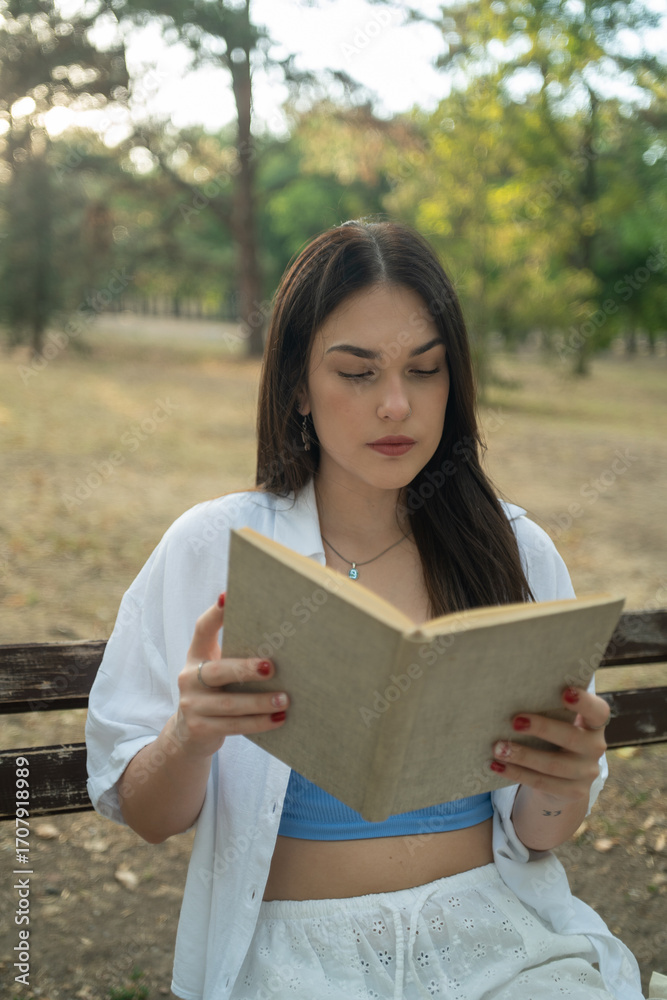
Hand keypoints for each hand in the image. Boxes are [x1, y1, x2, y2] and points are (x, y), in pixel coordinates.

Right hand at [174, 593, 288, 758]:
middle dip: (245, 669)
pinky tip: (279, 719)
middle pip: (218, 671)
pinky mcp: (199, 728)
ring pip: (230, 703)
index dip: (215, 613)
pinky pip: (233, 725)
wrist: (190, 734)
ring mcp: (192, 705)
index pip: (202, 629)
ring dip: (260, 702)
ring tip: (285, 700)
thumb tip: (281, 643)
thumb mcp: (219, 672)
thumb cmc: (216, 693)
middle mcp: (188, 677)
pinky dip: (258, 723)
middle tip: (272, 667)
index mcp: (196, 656)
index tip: (228, 597)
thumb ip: (236, 657)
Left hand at [491, 686, 609, 805]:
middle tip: (514, 721)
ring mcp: (587, 772)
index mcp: (593, 724)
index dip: (584, 702)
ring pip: (552, 764)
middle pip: (571, 737)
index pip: (597, 711)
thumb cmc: (554, 736)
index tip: (564, 692)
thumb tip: (510, 696)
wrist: (563, 777)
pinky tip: (497, 766)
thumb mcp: (558, 722)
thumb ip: (547, 710)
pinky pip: (541, 782)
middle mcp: (595, 747)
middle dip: (542, 728)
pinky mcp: (573, 792)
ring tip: (498, 748)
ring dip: (522, 755)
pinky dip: (516, 773)